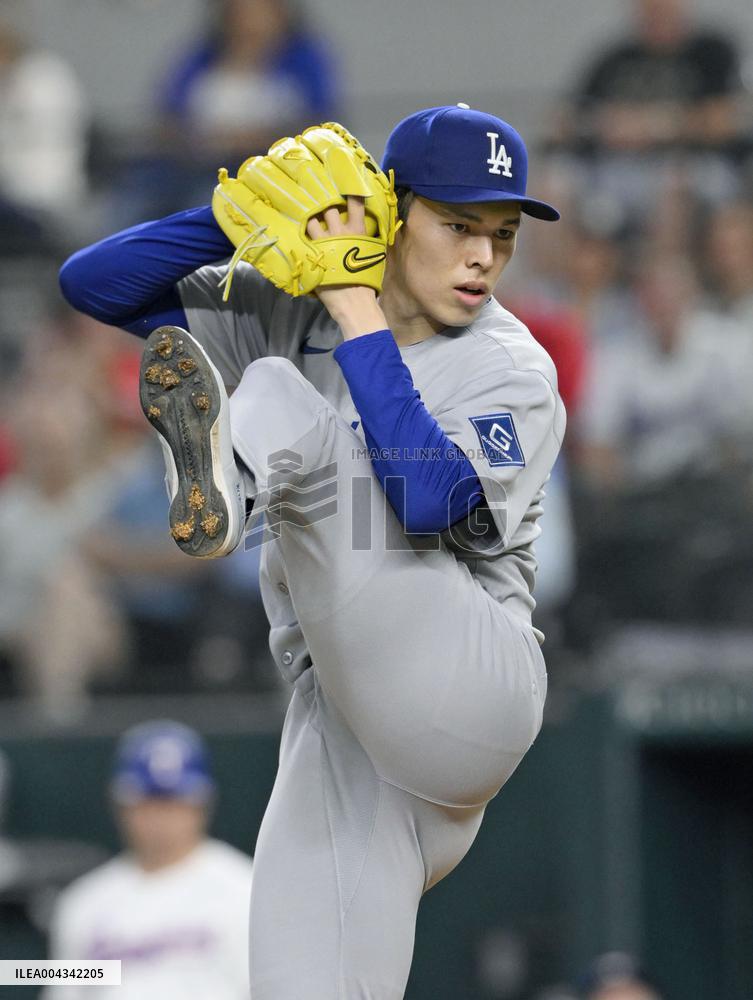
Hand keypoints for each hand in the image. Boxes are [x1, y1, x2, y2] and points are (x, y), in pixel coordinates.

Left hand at [306, 196, 387, 339]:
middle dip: (324, 205)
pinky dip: (300, 236)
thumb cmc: (367, 283)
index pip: (355, 203)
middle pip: (328, 207)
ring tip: (307, 220)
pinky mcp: (312, 255)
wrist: (354, 302)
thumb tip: (368, 236)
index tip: (346, 185)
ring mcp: (323, 242)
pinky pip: (301, 238)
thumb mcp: (374, 259)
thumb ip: (368, 242)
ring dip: (310, 219)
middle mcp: (340, 232)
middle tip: (320, 203)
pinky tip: (295, 235)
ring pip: (311, 220)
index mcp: (358, 231)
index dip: (350, 192)